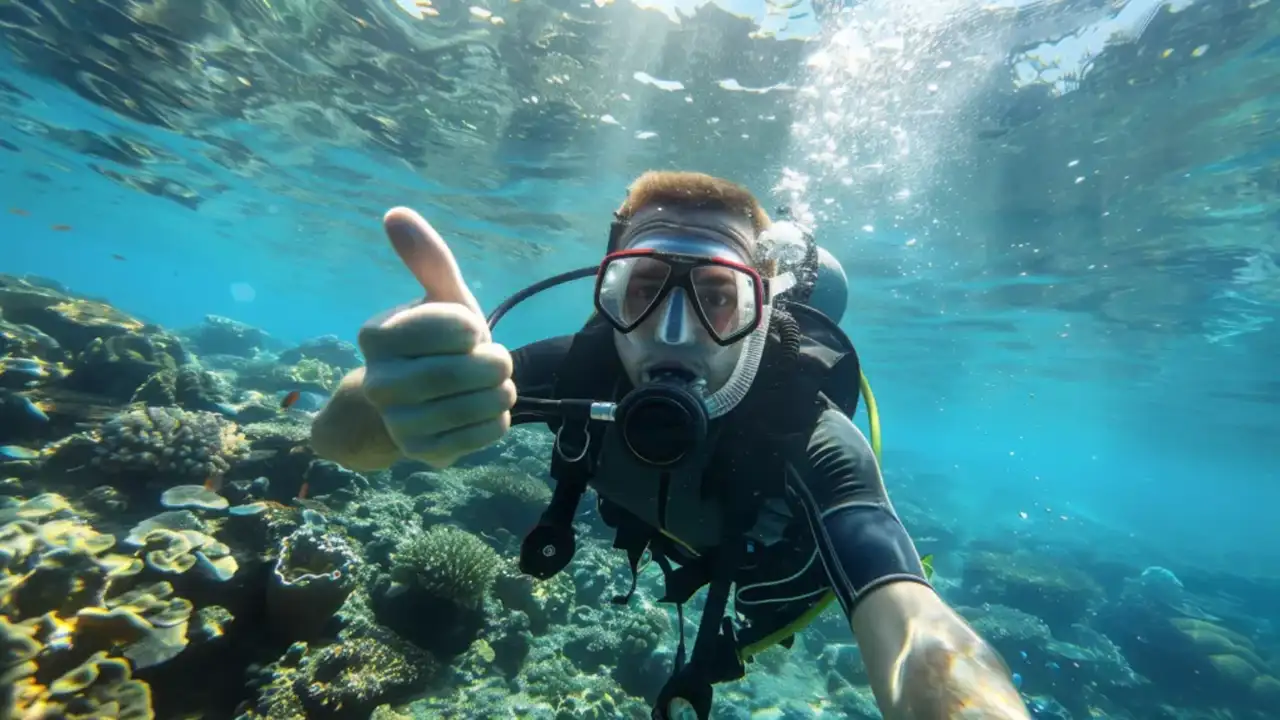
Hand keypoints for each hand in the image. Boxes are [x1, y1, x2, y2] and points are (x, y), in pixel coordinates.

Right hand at [357, 207, 515, 467]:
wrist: (415, 401)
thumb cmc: (435, 340)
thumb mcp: (437, 298)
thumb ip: (426, 259)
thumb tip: (396, 213)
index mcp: (376, 336)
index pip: (455, 326)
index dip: (472, 327)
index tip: (465, 330)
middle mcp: (378, 382)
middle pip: (468, 369)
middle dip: (494, 361)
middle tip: (490, 359)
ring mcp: (398, 422)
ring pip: (482, 403)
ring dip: (500, 390)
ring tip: (489, 384)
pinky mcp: (424, 453)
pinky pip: (486, 433)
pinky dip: (497, 419)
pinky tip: (483, 411)